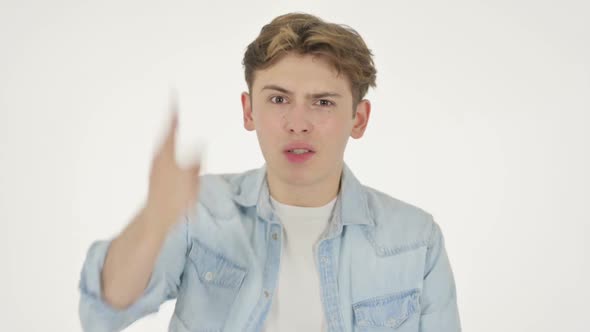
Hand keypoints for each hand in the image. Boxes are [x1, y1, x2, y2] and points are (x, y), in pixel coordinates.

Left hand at [145, 97, 200, 224]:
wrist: (155, 218)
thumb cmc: (172, 199)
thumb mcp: (191, 178)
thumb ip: (196, 160)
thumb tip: (201, 145)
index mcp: (166, 153)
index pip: (171, 125)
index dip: (173, 109)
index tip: (173, 94)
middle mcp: (158, 156)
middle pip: (165, 133)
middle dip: (170, 120)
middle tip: (174, 106)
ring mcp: (155, 165)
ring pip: (164, 143)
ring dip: (169, 134)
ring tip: (174, 125)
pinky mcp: (155, 174)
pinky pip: (163, 154)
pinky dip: (169, 147)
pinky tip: (172, 153)